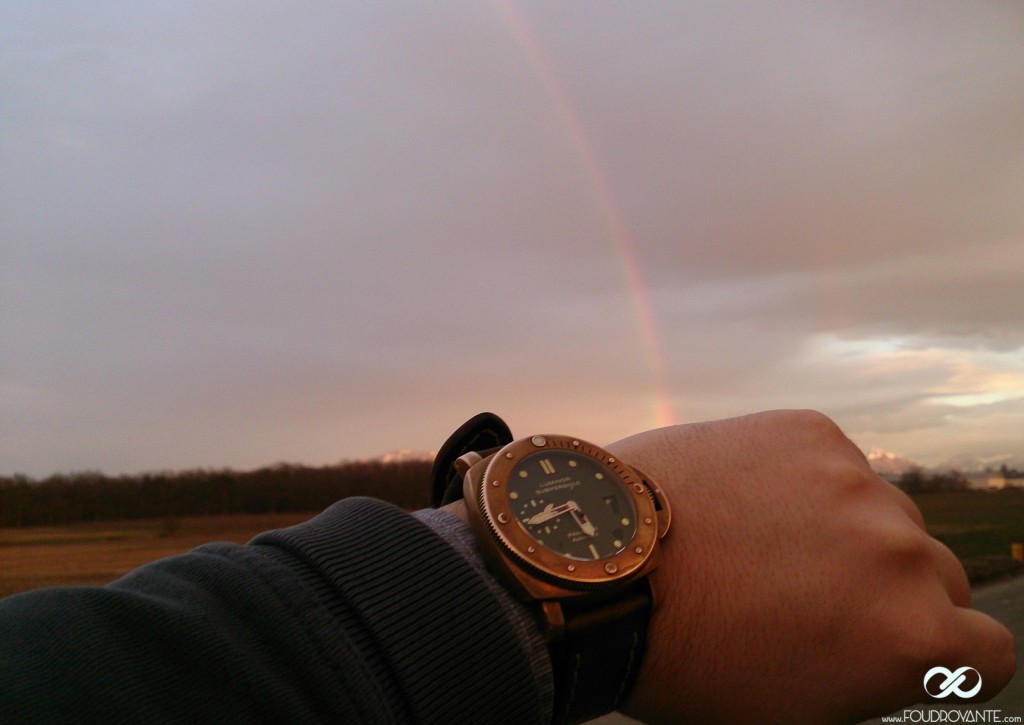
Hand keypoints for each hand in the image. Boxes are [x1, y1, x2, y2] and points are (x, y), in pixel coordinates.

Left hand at [607, 410, 1015, 722]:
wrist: (600, 568)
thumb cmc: (687, 659)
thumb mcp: (794, 710)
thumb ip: (871, 678)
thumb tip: (893, 655)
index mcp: (912, 636)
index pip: (988, 648)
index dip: (948, 654)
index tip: (902, 646)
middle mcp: (901, 552)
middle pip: (937, 575)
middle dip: (892, 593)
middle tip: (816, 599)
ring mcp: (855, 483)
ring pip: (886, 514)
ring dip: (849, 533)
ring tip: (767, 546)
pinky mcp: (810, 433)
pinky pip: (835, 465)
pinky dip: (807, 484)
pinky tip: (746, 503)